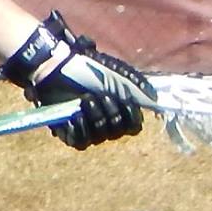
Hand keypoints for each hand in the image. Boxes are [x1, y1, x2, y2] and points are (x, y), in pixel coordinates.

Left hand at [1, 11, 152, 149]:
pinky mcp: (69, 133)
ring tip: (84, 100)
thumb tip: (154, 100)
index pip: (133, 127)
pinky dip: (80, 129)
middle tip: (98, 96)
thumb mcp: (118, 73)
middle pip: (117, 132)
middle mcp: (105, 123)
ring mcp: (87, 129)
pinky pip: (81, 142)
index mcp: (119, 111)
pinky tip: (74, 115)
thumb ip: (137, 86)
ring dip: (94, 117)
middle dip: (110, 113)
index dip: (130, 117)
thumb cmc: (88, 69)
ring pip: (99, 137)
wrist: (57, 67)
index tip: (123, 102)